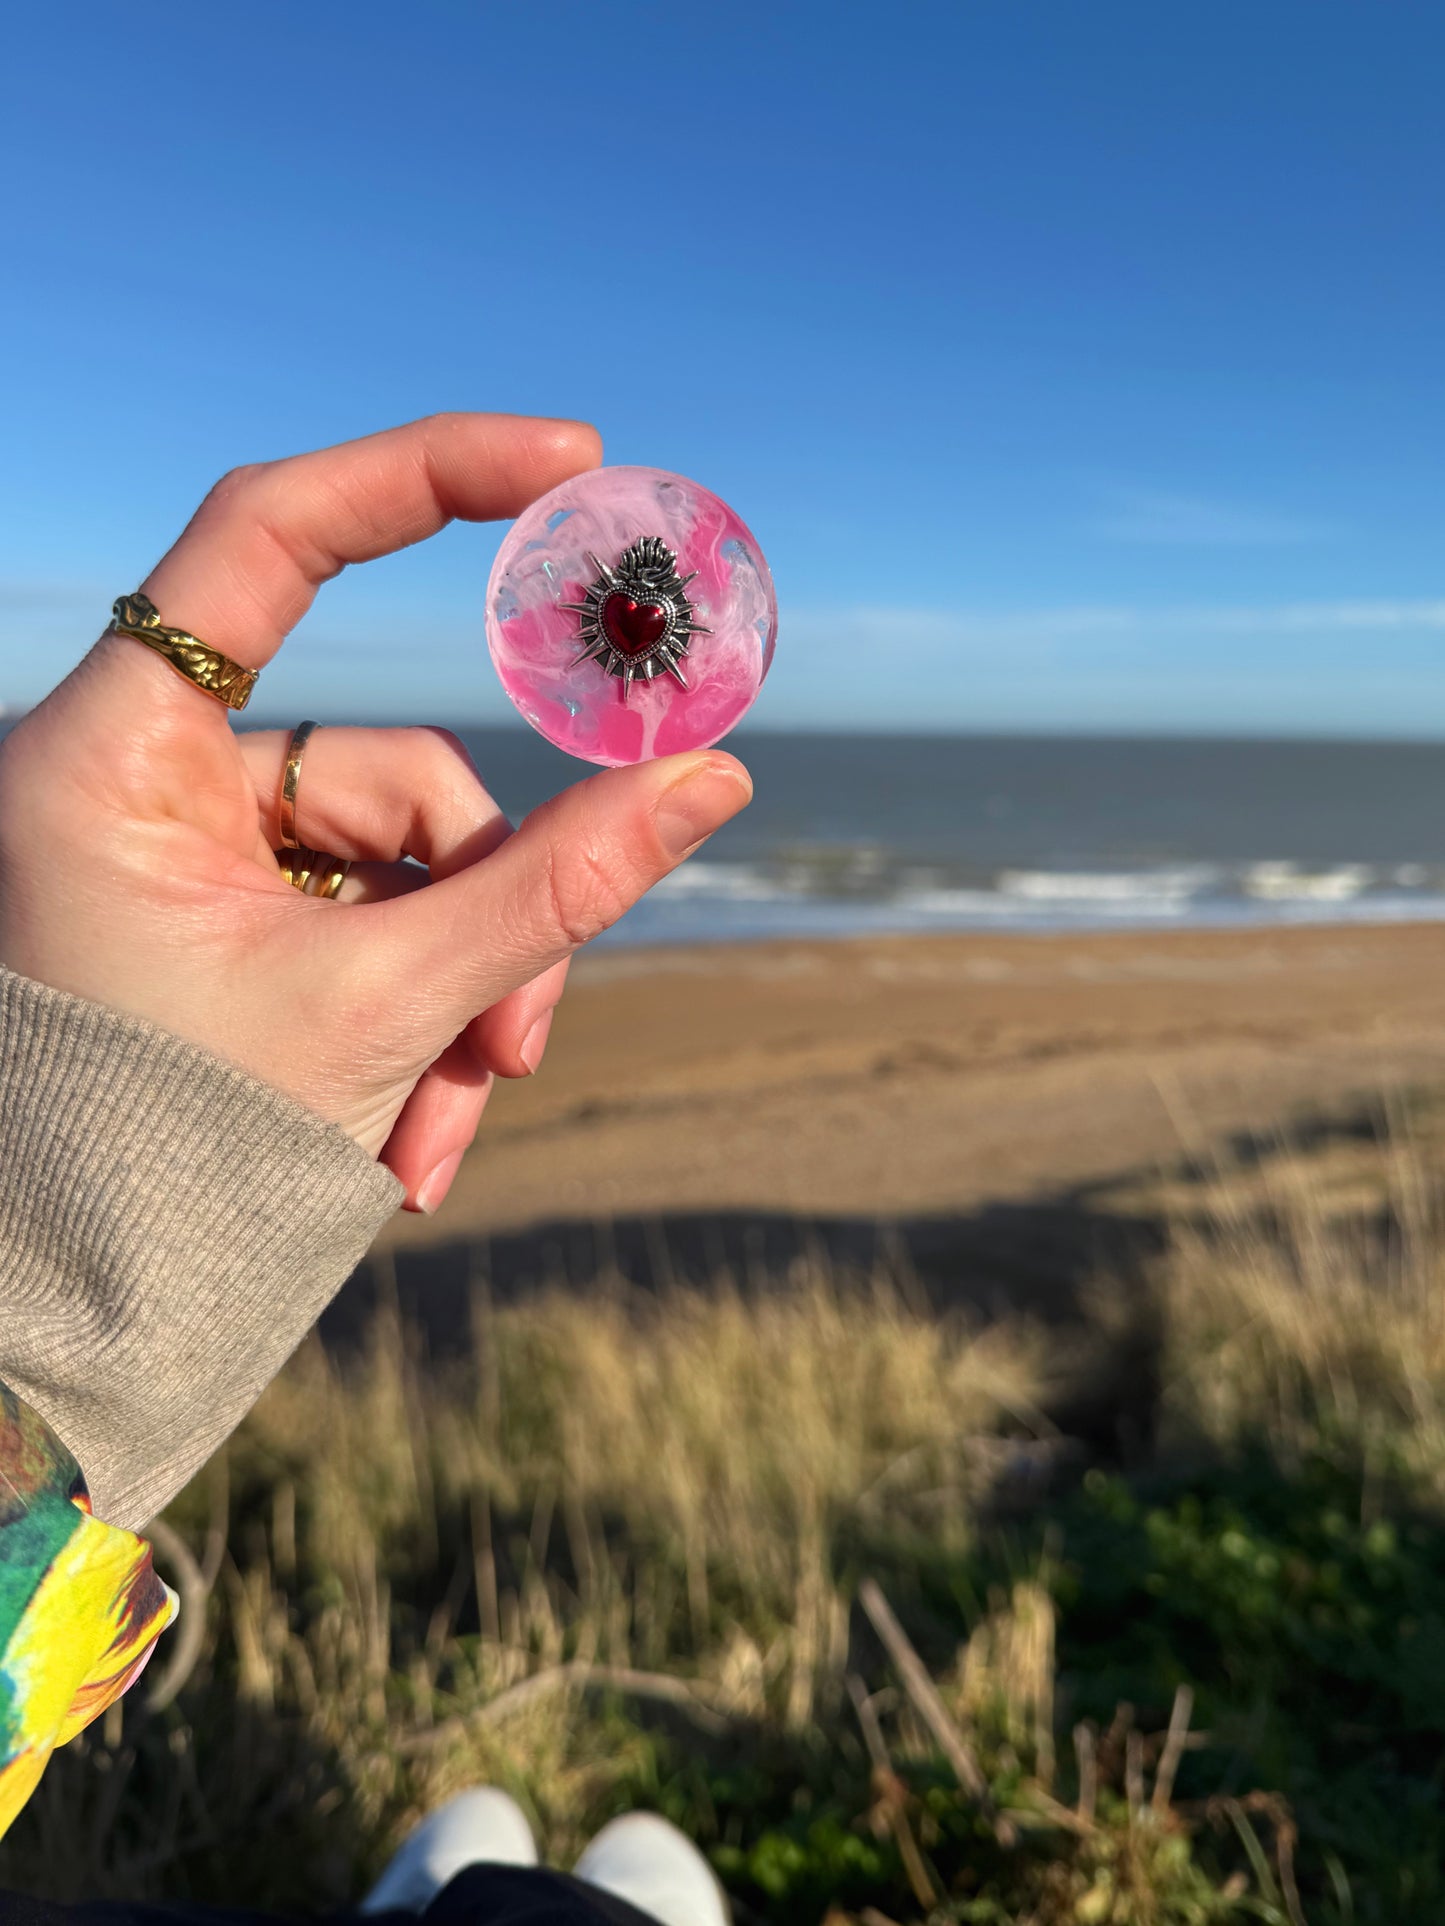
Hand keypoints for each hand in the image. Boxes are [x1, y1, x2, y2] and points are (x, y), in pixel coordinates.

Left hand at [0, 414, 750, 1212]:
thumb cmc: (166, 1161)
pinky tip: (402, 1143)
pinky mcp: (234, 924)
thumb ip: (553, 891)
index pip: (270, 537)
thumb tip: (712, 776)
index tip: (569, 464)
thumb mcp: (382, 1009)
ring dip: (455, 1003)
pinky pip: (372, 928)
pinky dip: (412, 1024)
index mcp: (115, 759)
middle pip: (393, 772)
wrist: (78, 1320)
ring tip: (434, 1139)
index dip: (423, 475)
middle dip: (481, 921)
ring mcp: (196, 858)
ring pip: (402, 869)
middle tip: (513, 1055)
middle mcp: (148, 784)